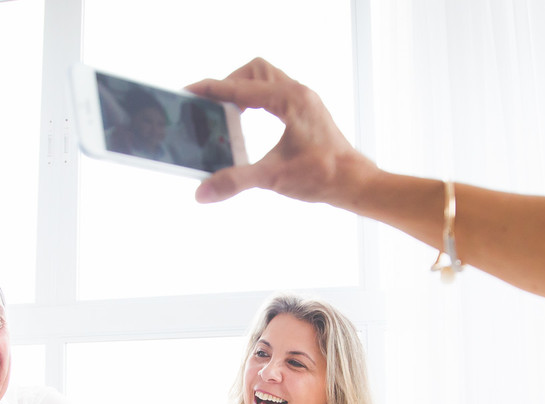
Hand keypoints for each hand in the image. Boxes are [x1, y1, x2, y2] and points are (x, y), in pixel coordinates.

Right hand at [187, 58, 374, 204]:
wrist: (355, 182)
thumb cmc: (323, 176)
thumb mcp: (274, 178)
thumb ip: (236, 181)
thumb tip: (203, 191)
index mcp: (289, 100)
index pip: (241, 87)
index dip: (211, 90)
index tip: (189, 92)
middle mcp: (298, 94)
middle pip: (254, 71)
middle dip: (229, 83)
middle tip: (210, 103)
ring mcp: (304, 101)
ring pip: (267, 79)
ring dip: (244, 88)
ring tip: (226, 110)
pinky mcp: (307, 111)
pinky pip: (276, 92)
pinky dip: (257, 99)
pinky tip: (248, 119)